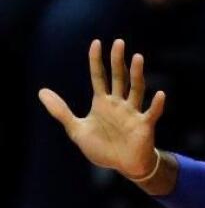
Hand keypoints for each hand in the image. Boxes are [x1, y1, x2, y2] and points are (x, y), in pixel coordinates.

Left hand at [38, 39, 165, 179]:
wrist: (123, 165)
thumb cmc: (103, 148)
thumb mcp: (77, 130)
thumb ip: (61, 111)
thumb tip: (41, 91)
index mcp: (103, 103)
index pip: (99, 76)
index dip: (96, 60)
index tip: (96, 43)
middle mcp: (119, 104)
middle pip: (119, 77)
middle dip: (118, 60)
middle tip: (119, 42)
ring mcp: (133, 113)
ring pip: (136, 89)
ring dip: (137, 74)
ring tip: (138, 57)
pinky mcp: (145, 126)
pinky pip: (151, 113)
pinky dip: (156, 105)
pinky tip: (160, 94)